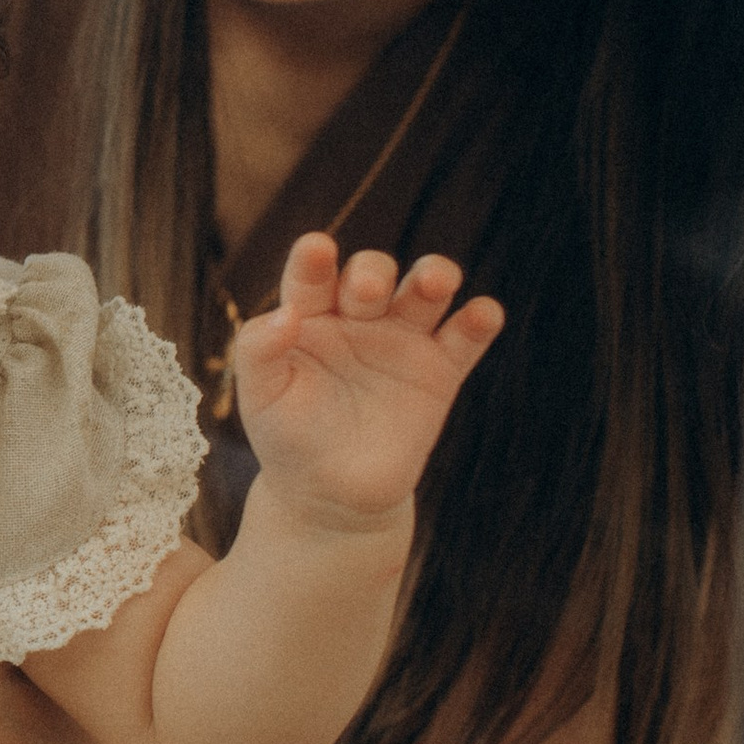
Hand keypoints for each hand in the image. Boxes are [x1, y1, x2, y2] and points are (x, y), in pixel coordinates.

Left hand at [231, 234, 502, 524]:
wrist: (333, 494)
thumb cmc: (287, 438)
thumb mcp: (260, 397)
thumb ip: (259, 351)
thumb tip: (285, 313)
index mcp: (310, 315)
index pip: (312, 276)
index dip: (314, 259)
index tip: (316, 248)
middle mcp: (359, 317)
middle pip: (373, 273)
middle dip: (373, 273)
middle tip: (367, 291)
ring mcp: (402, 340)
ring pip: (424, 292)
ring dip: (434, 277)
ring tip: (436, 281)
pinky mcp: (440, 371)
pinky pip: (465, 337)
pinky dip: (480, 321)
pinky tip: (484, 314)